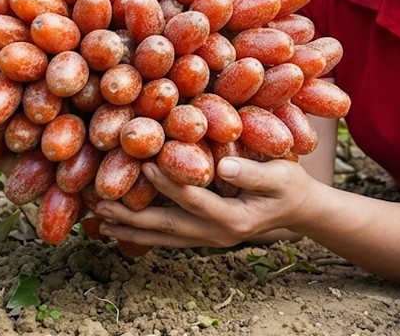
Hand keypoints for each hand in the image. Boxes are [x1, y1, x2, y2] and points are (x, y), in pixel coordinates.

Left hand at [95, 156, 315, 248]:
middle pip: (167, 227)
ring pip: (164, 236)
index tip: (143, 162)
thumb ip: (253, 173)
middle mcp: (217, 234)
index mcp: (233, 219)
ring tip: (100, 220)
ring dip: (131, 229)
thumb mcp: (281, 176)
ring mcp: (209, 238)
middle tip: (99, 205)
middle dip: (131, 216)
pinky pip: (170, 235)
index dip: (168, 181)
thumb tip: (222, 165)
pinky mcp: (205, 234)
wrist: (300, 210)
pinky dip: (145, 231)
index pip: (192, 200)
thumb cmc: (291, 186)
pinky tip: (124, 224)